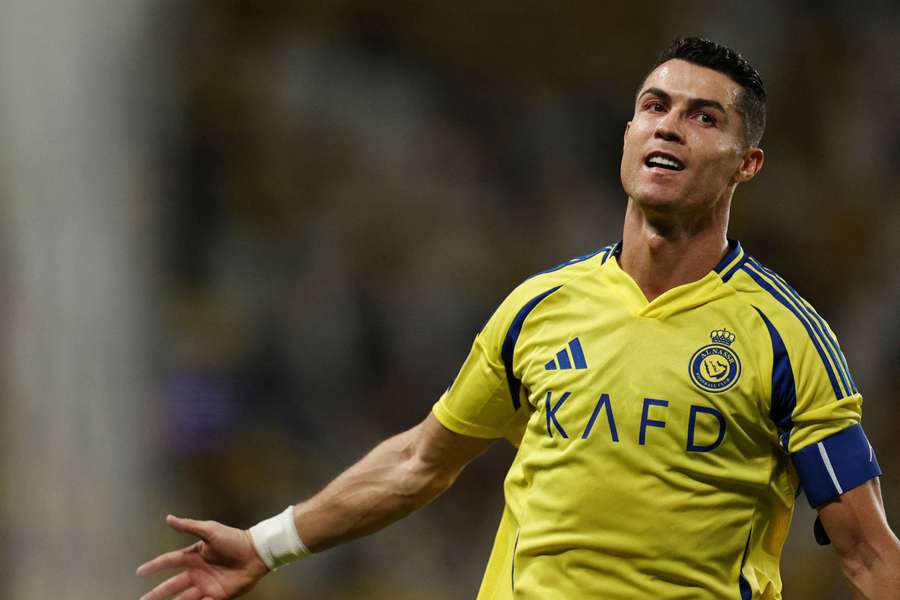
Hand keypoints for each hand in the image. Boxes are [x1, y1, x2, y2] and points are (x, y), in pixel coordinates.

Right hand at [137, 515, 269, 599]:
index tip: (139, 572)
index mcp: (194, 556)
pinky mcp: (218, 595)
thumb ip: (189, 526)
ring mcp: (207, 585)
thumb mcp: (210, 530)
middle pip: (171, 585)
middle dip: (157, 594)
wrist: (256, 553)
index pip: (169, 561)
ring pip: (184, 599)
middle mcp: (197, 572)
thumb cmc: (234, 539)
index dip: (154, 566)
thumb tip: (168, 518)